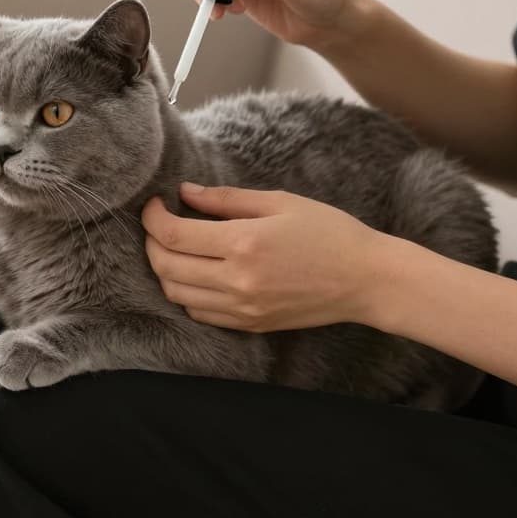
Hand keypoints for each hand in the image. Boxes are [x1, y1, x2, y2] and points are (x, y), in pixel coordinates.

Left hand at [142, 183, 397, 331]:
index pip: (173, 235)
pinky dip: (185, 293)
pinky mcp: (249, 324)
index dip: (153, 218)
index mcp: (244, 244)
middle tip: (159, 224)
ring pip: (176, 294)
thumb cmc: (328, 232)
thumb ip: (227, 199)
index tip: (155, 204)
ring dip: (165, 269)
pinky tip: (196, 273)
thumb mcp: (279, 202)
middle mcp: (237, 281)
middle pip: (166, 267)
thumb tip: (185, 192)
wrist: (365, 280)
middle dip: (151, 243)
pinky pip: (199, 313)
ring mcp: (242, 308)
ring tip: (175, 248)